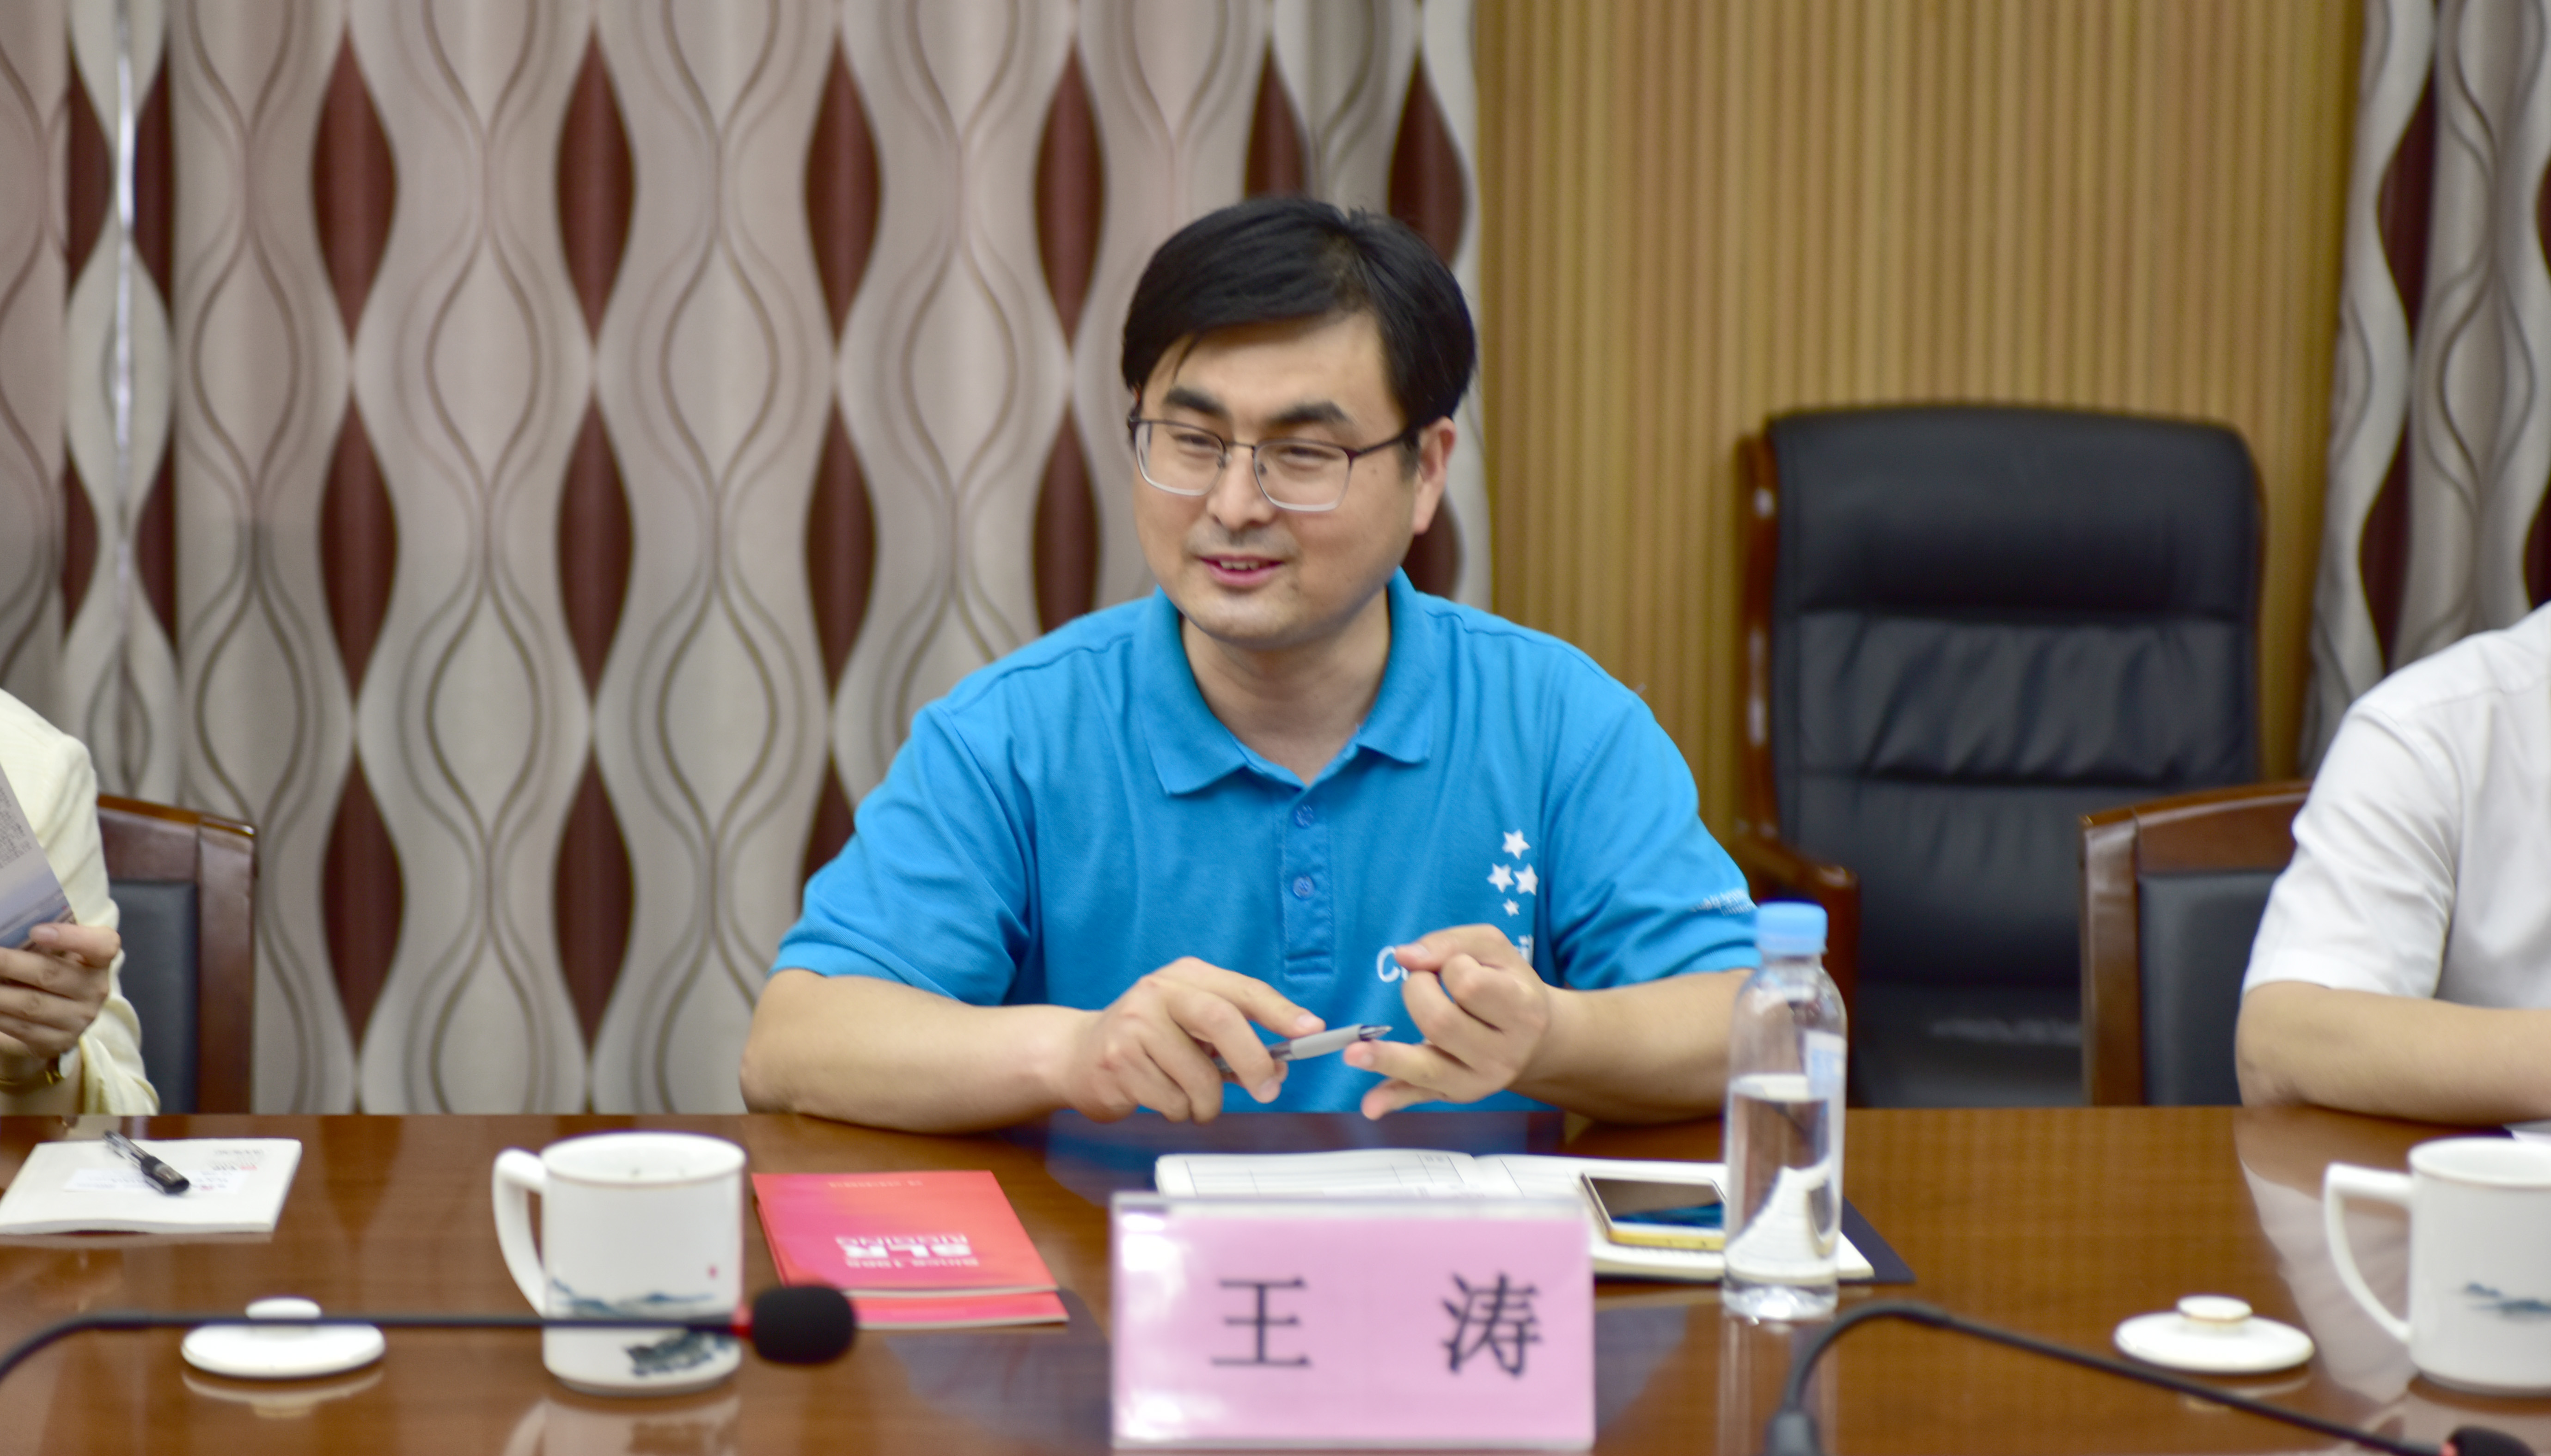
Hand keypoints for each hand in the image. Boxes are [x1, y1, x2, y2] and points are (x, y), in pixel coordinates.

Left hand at [0, 922, 117, 1063]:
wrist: (59, 1016)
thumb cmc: (53, 970)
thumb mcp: (56, 952)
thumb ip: (40, 942)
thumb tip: (6, 935)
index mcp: (99, 959)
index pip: (102, 945)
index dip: (71, 937)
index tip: (36, 931)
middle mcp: (96, 989)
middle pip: (50, 974)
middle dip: (9, 963)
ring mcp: (79, 1019)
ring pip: (31, 1005)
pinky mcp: (59, 1042)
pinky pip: (20, 1028)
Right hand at [1054, 958, 1320, 1123]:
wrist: (1078, 1054)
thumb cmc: (1149, 1042)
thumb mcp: (1190, 1025)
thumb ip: (1233, 1038)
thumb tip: (1279, 1067)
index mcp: (1186, 977)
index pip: (1243, 990)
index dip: (1280, 1011)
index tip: (1312, 1030)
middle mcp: (1158, 992)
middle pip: (1221, 1020)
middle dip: (1253, 1060)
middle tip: (1267, 1089)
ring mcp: (1134, 1024)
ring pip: (1198, 1076)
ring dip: (1207, 1102)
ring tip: (1192, 1099)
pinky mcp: (1117, 1060)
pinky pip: (1171, 1101)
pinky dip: (1179, 1111)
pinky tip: (1161, 1098)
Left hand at [1343, 925, 1554, 1118]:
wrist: (1536, 1035)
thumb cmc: (1507, 983)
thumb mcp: (1492, 949)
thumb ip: (1449, 942)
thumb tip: (1404, 957)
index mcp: (1522, 1010)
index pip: (1469, 984)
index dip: (1451, 966)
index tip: (1456, 966)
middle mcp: (1505, 1053)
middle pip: (1439, 1022)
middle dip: (1418, 992)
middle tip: (1426, 984)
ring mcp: (1482, 1080)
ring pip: (1425, 1066)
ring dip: (1385, 1054)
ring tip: (1353, 1050)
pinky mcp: (1458, 1094)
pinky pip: (1421, 1097)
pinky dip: (1394, 1099)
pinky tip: (1371, 1105)